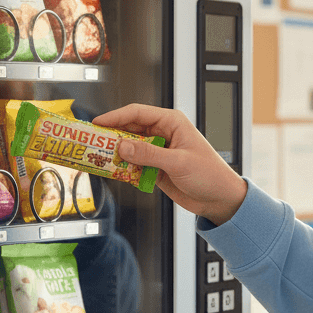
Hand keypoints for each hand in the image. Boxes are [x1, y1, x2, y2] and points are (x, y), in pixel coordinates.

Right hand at [92, 103, 246, 224]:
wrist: (220, 199)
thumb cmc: (211, 175)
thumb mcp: (178, 162)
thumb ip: (149, 154)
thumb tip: (123, 146)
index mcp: (172, 122)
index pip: (138, 113)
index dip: (115, 117)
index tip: (97, 124)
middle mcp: (164, 134)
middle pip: (130, 129)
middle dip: (111, 136)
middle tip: (92, 143)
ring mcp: (158, 151)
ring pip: (129, 147)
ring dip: (116, 154)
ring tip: (98, 158)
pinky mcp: (155, 168)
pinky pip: (133, 164)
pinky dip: (123, 168)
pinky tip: (114, 171)